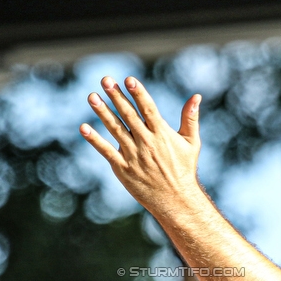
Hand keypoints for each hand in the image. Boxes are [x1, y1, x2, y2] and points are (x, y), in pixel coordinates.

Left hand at [81, 76, 202, 215]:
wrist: (176, 200)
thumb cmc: (184, 169)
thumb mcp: (191, 143)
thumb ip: (190, 118)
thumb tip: (196, 96)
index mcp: (162, 134)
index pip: (148, 109)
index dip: (138, 93)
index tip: (128, 79)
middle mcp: (146, 142)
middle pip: (129, 115)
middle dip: (116, 96)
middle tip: (105, 80)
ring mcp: (133, 155)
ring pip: (115, 130)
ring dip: (102, 112)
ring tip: (91, 96)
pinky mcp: (123, 169)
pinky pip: (106, 152)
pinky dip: (95, 140)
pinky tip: (84, 128)